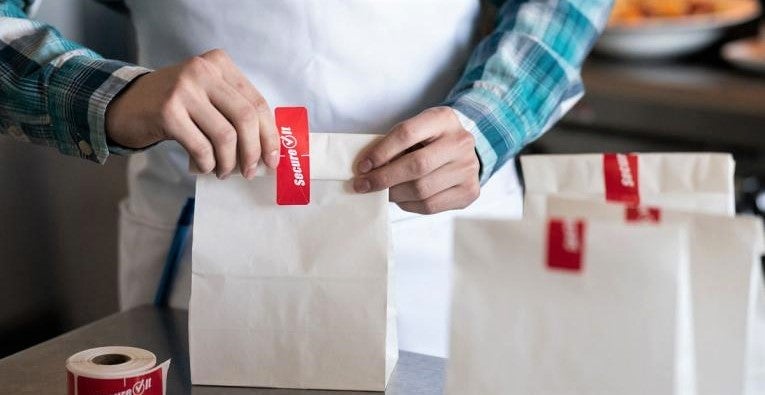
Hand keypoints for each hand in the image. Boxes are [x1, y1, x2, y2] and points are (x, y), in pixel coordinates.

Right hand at [105, 49, 278, 179]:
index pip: (257, 102)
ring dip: (228, 162)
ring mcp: (184, 89)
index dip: (269, 135)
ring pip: (225, 135)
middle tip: (251, 171)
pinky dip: (208, 163)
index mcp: (219, 63)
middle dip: (253, 151)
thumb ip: (235, 111)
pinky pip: (201, 147)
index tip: (273, 159)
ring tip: (224, 171)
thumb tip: (267, 149)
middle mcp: (203, 71)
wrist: (126, 103)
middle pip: (246, 118)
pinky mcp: (167, 112)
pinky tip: (205, 167)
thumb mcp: (208, 95)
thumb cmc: (176, 105)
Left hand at [353, 107, 480, 213]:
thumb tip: (366, 170)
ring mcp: (468, 168)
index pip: (406, 133)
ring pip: (422, 189)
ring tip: (383, 192)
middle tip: (363, 185)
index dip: (381, 152)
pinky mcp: (469, 192)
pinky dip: (409, 205)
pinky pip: (430, 206)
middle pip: (416, 165)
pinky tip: (402, 198)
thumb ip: (394, 145)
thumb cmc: (430, 141)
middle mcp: (460, 142)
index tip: (362, 166)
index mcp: (443, 118)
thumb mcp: (416, 131)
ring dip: (395, 194)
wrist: (463, 152)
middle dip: (384, 178)